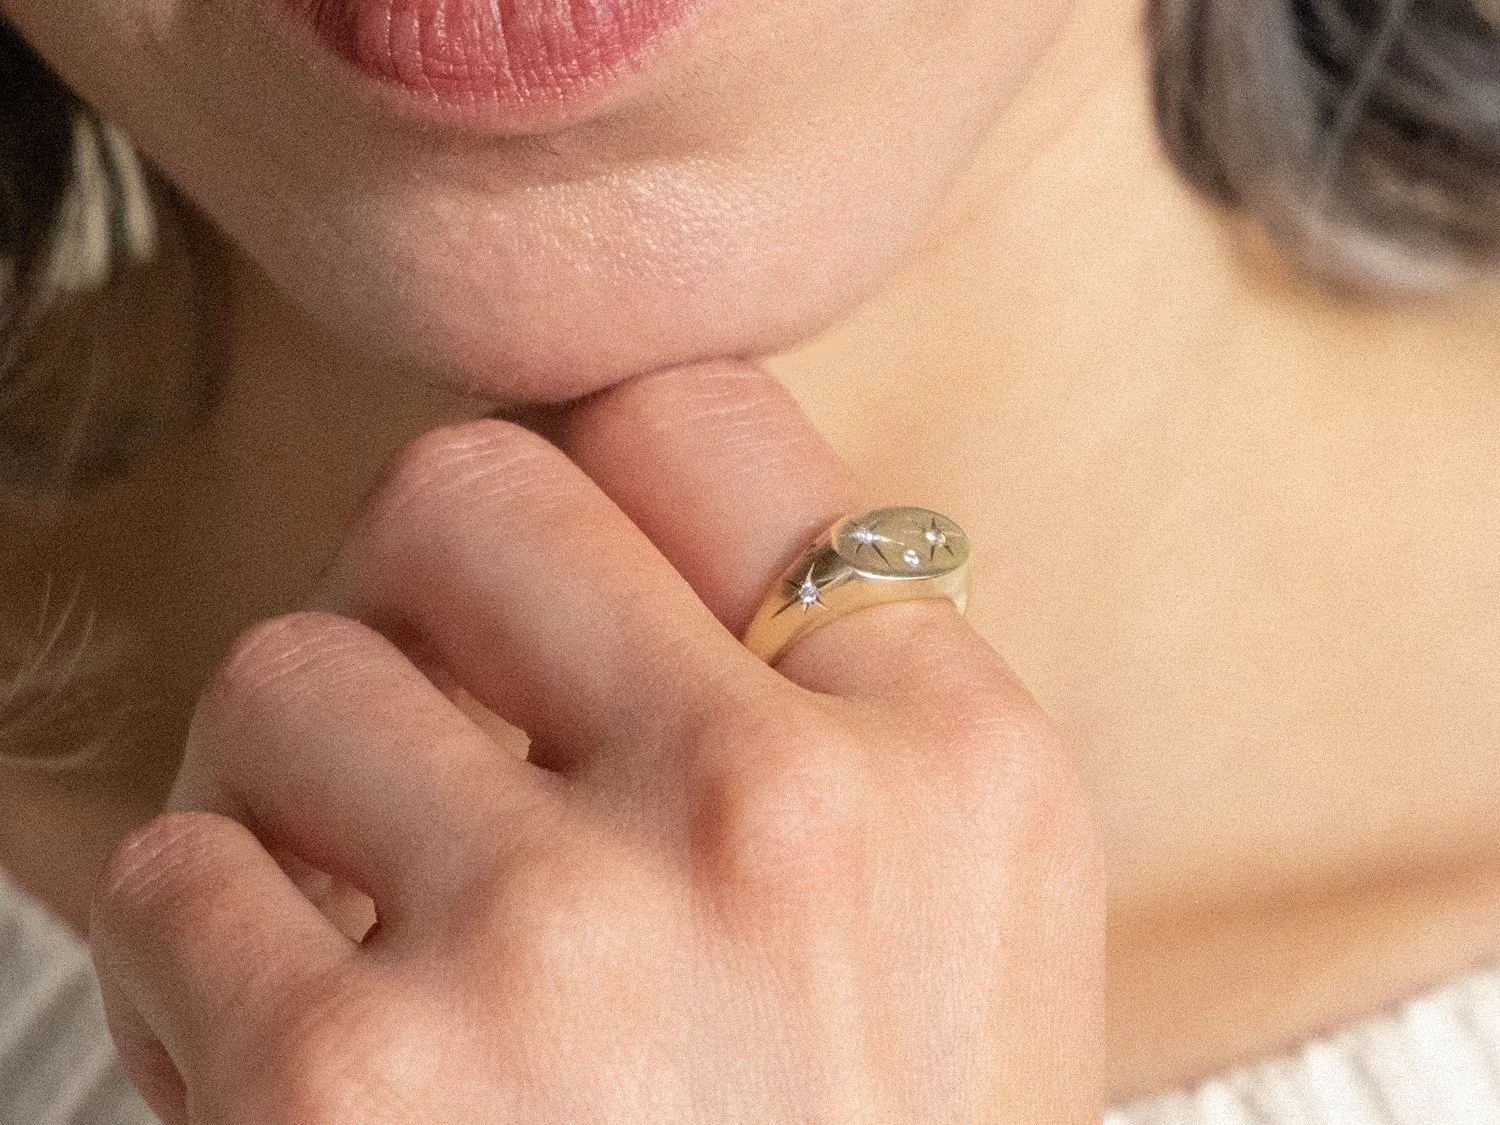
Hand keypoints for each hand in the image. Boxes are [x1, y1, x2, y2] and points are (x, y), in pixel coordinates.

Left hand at [90, 363, 1102, 1123]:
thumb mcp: (958, 910)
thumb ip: (821, 692)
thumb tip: (595, 526)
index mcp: (941, 752)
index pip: (693, 419)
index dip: (594, 479)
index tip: (557, 576)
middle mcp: (777, 809)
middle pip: (464, 485)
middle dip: (410, 589)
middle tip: (433, 717)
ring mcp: (565, 935)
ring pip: (284, 669)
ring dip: (297, 797)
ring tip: (378, 932)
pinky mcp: (353, 1077)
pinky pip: (174, 875)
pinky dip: (212, 968)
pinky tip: (323, 1081)